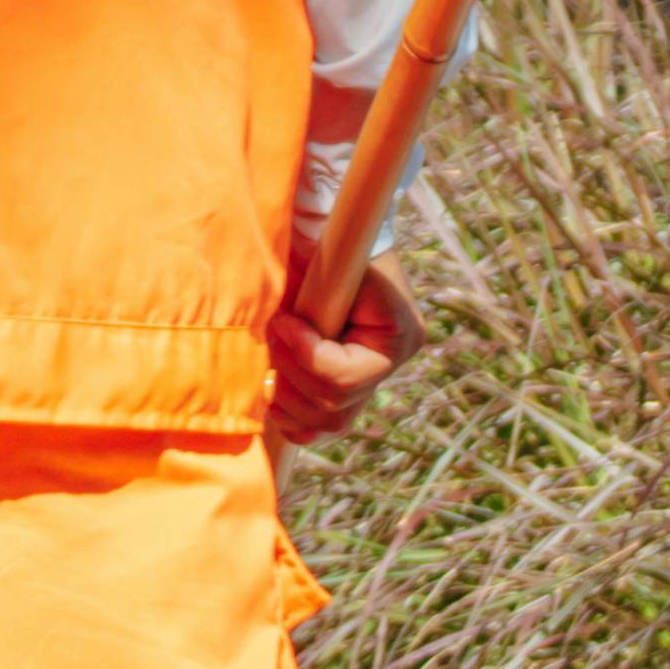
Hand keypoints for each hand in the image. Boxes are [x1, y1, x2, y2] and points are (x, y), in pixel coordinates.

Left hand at [269, 250, 420, 448]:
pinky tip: (272, 396)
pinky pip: (318, 428)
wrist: (335, 241)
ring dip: (287, 396)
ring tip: (269, 359)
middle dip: (291, 372)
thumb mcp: (334, 257)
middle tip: (273, 329)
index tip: (281, 320)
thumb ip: (320, 288)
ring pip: (326, 422)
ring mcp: (368, 384)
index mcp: (400, 336)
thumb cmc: (332, 245)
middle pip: (334, 406)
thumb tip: (287, 320)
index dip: (306, 355)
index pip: (346, 375)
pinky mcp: (344, 391)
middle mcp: (389, 367)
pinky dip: (292, 418)